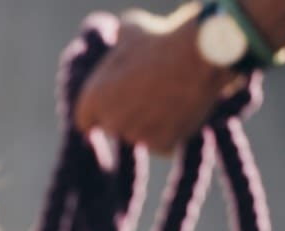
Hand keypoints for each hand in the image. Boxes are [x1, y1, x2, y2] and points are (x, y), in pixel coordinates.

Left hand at [74, 7, 239, 155]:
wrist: (199, 55)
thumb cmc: (161, 40)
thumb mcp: (131, 31)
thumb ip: (118, 41)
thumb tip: (119, 36)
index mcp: (93, 99)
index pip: (85, 120)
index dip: (98, 112)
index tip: (111, 105)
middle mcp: (111, 121)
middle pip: (113, 126)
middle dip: (126, 114)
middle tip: (147, 94)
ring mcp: (137, 135)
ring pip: (139, 134)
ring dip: (149, 123)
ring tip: (168, 96)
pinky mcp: (162, 144)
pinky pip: (163, 142)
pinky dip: (171, 132)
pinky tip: (181, 110)